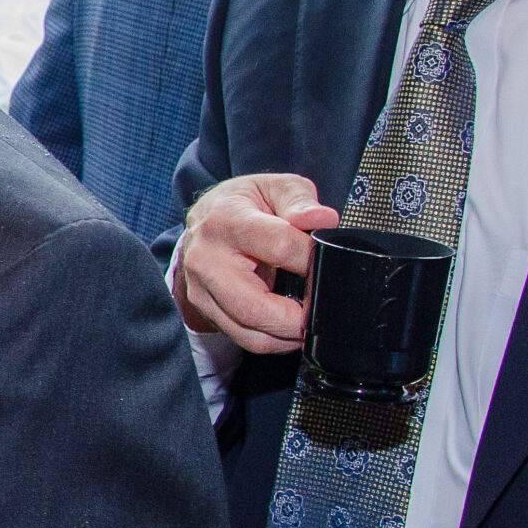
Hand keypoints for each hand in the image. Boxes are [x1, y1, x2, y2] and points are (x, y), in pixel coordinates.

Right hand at [176, 172, 336, 354]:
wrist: (205, 219)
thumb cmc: (244, 204)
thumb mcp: (274, 187)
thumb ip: (300, 201)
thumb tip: (321, 220)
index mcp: (225, 221)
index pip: (277, 247)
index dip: (311, 258)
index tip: (327, 261)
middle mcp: (206, 258)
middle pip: (255, 306)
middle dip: (298, 317)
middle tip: (323, 309)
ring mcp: (200, 288)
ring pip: (249, 331)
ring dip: (288, 334)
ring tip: (309, 321)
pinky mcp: (203, 308)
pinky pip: (244, 338)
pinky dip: (274, 340)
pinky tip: (290, 327)